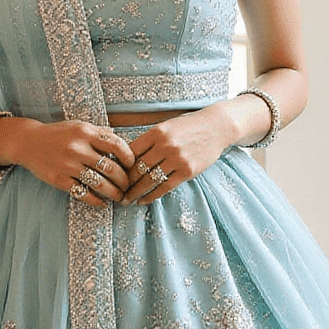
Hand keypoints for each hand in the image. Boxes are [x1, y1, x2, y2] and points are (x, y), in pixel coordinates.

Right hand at [0, 118, 135, 206]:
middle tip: (128, 186)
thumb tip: (121, 141)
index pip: (116, 145)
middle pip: (111, 168)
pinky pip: (84, 193)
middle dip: (124, 180)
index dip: (129, 158)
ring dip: (114, 193)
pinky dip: (96, 201)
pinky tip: (102, 203)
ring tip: (119, 197)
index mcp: (86, 132)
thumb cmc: (57, 134)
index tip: (133, 165)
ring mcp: (69, 165)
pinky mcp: (60, 180)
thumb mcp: (78, 126)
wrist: (28, 142)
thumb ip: (99, 133)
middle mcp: (78, 148)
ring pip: (100, 183)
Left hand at [121, 109, 237, 203]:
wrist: (216, 127)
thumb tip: (125, 157)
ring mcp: (177, 159)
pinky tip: (143, 201)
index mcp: (156, 132)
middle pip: (138, 168)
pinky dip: (152, 195)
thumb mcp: (166, 127)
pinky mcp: (188, 171)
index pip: (131, 152)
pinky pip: (165, 187)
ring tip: (126, 200)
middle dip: (124, 183)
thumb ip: (148, 140)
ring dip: (135, 193)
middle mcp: (166, 145)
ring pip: (149, 180)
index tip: (112, 175)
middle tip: (115, 193)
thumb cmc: (187, 127)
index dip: (119, 166)